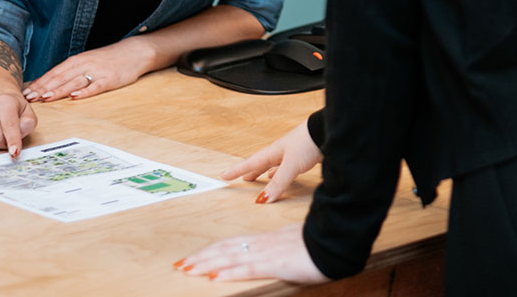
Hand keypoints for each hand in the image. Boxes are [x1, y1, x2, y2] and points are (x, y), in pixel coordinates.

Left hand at [23, 38, 152, 101]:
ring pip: (74, 82)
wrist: (133, 51)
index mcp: (76, 61)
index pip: (53, 73)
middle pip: (60, 78)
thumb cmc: (107, 59)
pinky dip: (84, 92)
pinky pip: (95, 86)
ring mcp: (97, 72)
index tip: (25, 93)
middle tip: (29, 98)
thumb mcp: (86, 61)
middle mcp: (84, 65)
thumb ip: (69, 72)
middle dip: (43, 88)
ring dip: (58, 90)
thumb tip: (48, 84)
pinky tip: (75, 97)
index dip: (39, 83)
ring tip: (45, 98)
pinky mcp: (109, 79)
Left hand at [175, 223, 329, 283]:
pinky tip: (214, 277)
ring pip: (231, 256)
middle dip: (202, 256)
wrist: (336, 239)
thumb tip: (271, 250)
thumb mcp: (295, 241)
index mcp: (266, 239)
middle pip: (226, 248)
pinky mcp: (275, 264)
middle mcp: (262, 243)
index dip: (212, 250)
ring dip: (207, 263)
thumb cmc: (320, 241)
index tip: (195, 256)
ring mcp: (268, 253)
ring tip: (188, 269)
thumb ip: (279, 245)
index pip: (233, 243)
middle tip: (180, 264)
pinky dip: (229, 272)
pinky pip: (247, 268)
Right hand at [220, 117, 322, 203]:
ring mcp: (293, 153)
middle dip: (251, 171)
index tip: (224, 175)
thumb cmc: (309, 141)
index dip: (237, 171)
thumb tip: (263, 199)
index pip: (251, 163)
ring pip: (274, 165)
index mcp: (274, 152)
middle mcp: (282, 151)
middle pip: (261, 163)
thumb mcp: (291, 165)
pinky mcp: (304, 156)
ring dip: (266, 172)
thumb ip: (279, 182)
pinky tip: (284, 175)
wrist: (330, 131)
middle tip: (241, 179)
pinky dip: (282, 173)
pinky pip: (287, 167)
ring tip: (260, 178)